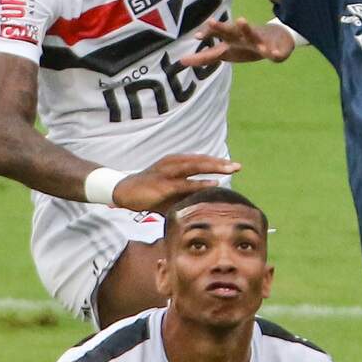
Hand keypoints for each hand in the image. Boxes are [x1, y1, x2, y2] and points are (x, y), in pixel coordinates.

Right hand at [113, 153, 240, 212]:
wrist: (124, 192)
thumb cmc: (150, 193)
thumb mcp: (171, 191)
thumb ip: (187, 192)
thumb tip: (205, 201)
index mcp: (175, 162)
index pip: (200, 160)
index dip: (216, 162)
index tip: (233, 166)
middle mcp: (172, 163)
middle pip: (201, 160)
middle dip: (220, 163)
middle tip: (237, 166)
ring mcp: (167, 172)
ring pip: (195, 166)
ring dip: (213, 167)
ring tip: (230, 170)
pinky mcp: (163, 184)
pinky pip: (184, 183)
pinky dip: (200, 183)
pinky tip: (213, 184)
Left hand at [175, 18, 298, 68]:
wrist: (277, 37)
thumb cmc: (246, 44)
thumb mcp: (227, 50)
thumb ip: (208, 55)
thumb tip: (183, 60)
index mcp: (230, 44)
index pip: (211, 52)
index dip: (199, 56)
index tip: (183, 61)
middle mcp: (241, 39)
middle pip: (229, 32)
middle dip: (220, 28)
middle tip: (211, 22)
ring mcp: (258, 41)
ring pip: (251, 33)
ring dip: (245, 28)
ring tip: (242, 20)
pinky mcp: (273, 47)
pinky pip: (274, 51)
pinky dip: (274, 52)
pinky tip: (273, 54)